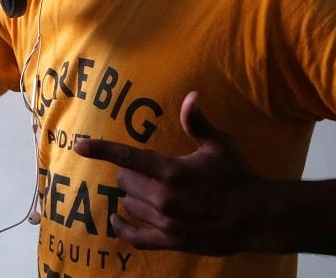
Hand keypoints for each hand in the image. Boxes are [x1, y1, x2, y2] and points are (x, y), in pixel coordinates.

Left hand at [75, 91, 271, 255]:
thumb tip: (191, 95)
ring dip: (132, 195)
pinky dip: (122, 228)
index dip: (101, 149)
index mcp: (172, 171)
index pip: (128, 157)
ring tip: (147, 189)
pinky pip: (136, 237)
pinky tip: (116, 221)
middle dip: (130, 173)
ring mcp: (166, 222)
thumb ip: (197, 122)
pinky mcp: (171, 240)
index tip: (79, 145)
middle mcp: (164, 198)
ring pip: (130, 205)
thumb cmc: (237, 175)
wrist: (256, 216)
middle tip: (145, 169)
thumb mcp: (218, 145)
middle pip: (126, 181)